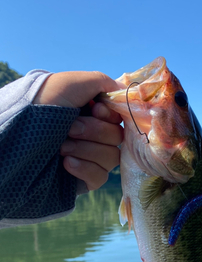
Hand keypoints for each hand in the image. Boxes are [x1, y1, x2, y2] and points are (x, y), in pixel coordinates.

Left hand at [34, 71, 123, 190]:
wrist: (18, 140)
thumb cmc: (42, 106)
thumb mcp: (71, 83)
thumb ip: (103, 82)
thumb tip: (123, 92)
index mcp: (90, 112)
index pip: (119, 117)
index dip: (111, 116)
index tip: (95, 110)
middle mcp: (92, 134)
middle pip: (117, 137)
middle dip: (94, 132)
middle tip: (70, 129)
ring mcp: (89, 157)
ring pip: (111, 157)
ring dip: (87, 150)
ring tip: (61, 148)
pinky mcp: (85, 178)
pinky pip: (100, 176)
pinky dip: (85, 169)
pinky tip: (65, 164)